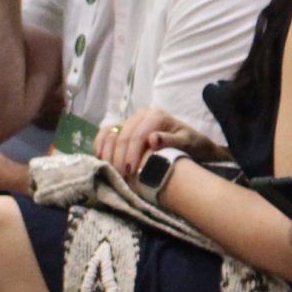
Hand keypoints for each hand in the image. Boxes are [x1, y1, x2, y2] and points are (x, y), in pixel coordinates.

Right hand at [95, 108, 222, 181]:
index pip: (137, 135)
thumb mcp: (187, 143)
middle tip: (120, 177)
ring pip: (110, 134)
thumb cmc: (191, 144)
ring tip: (112, 172)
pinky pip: (105, 133)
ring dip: (107, 154)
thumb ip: (171, 141)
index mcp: (156, 116)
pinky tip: (100, 160)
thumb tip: (152, 139)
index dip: (131, 154)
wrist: (192, 143)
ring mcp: (130, 120)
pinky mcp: (123, 127)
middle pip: (122, 136)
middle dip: (118, 157)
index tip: (130, 172)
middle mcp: (141, 115)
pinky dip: (99, 145)